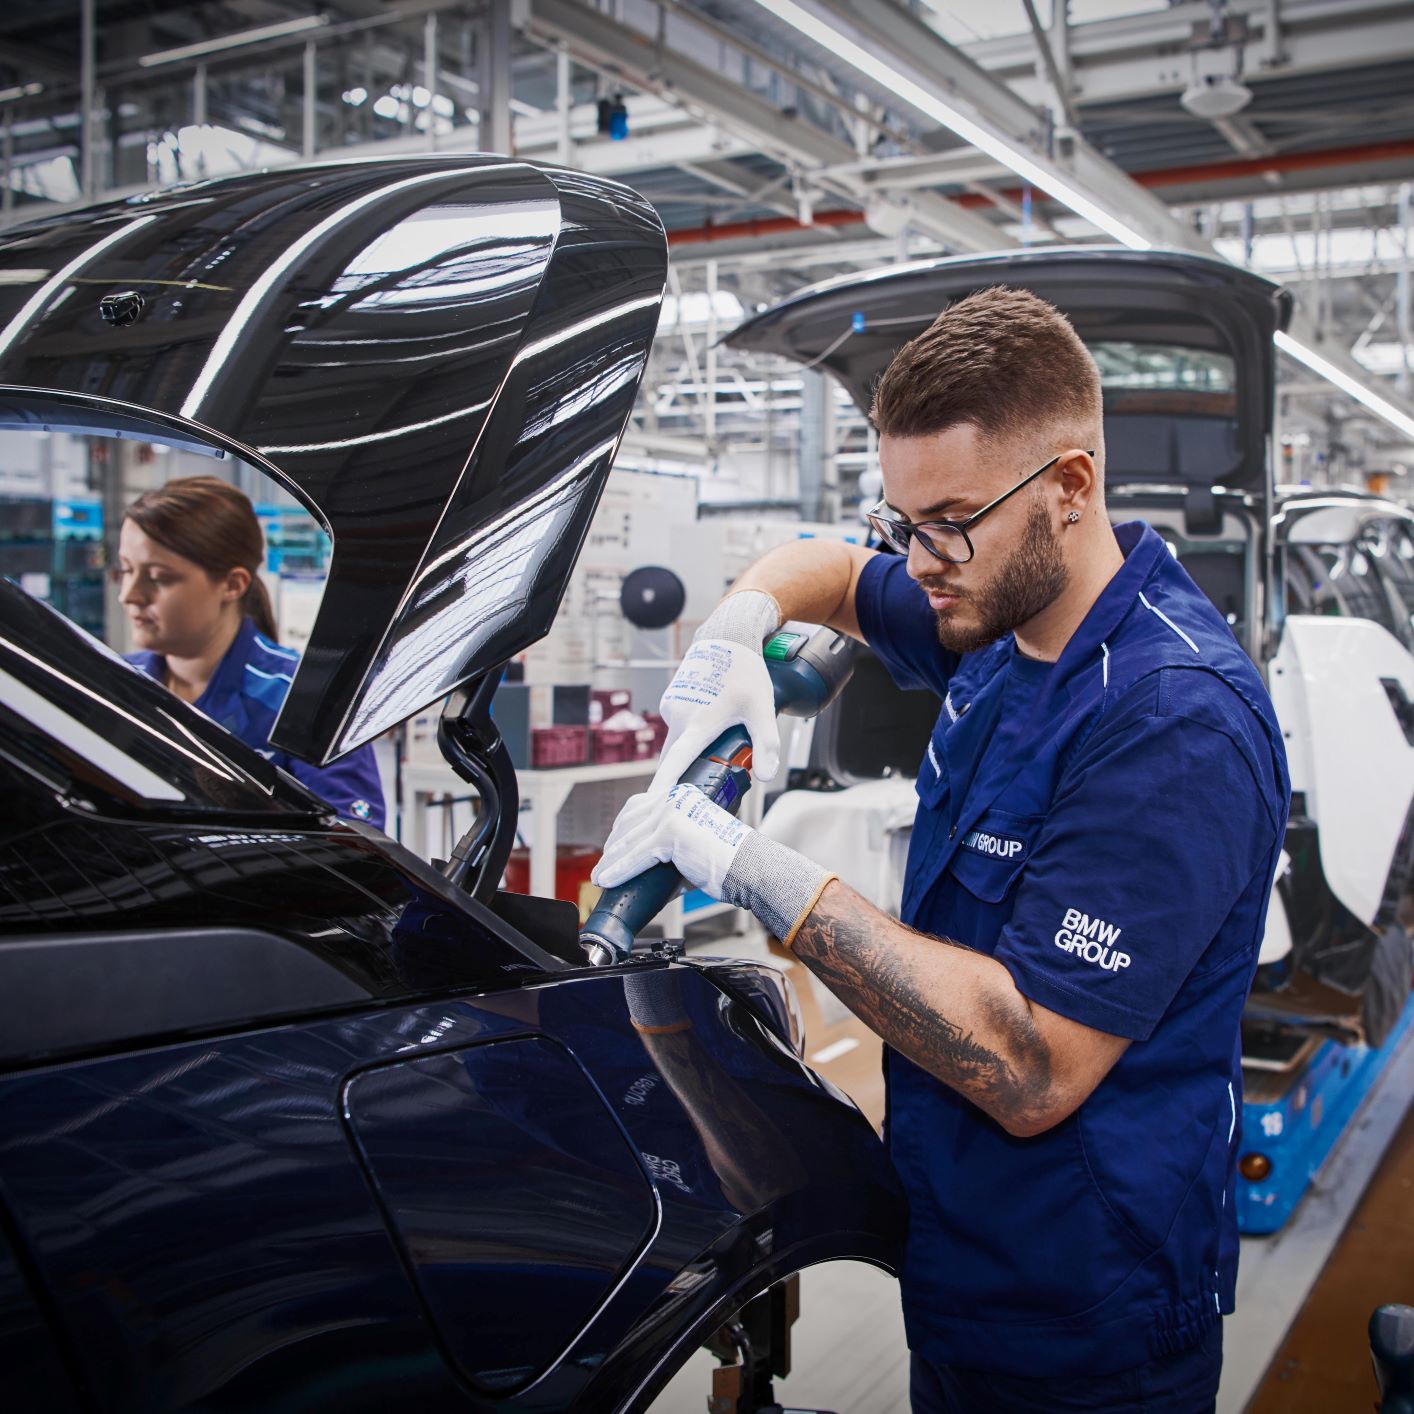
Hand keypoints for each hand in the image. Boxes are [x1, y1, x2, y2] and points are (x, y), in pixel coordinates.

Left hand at [592, 784, 751, 897]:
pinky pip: (637, 855)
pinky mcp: (671, 833)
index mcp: (682, 795)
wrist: (749, 867)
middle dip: (613, 845)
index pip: (640, 805)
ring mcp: (672, 813)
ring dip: (611, 861)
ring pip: (630, 840)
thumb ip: (670, 852)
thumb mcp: (692, 848)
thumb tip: (649, 871)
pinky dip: (619, 870)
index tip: (611, 846)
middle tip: (602, 864)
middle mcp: (675, 798)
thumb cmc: (728, 861)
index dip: (621, 827)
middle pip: (630, 820)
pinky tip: (608, 880)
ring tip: (600, 876)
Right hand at [652, 638, 779, 791]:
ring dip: (691, 747)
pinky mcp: (672, 698)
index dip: (663, 788)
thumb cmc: (744, 671)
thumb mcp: (762, 708)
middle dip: (683, 773)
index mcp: (698, 724)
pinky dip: (690, 729)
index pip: (674, 764)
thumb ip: (766, 744)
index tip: (652, 806)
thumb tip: (765, 775)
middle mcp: (678, 716)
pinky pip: (679, 724)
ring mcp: (672, 706)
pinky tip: (711, 719)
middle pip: (675, 757)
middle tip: (702, 781)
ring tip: (719, 736)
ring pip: (678, 739)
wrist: (726, 635)